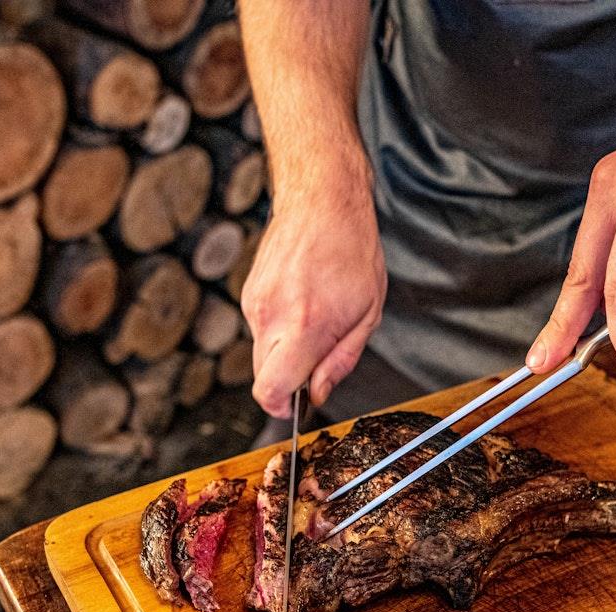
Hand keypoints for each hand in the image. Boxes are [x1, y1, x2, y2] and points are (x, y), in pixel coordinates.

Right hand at [244, 186, 386, 417]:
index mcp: (304, 327)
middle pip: (262, 378)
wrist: (321, 200)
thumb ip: (340, 361)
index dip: (280, 408)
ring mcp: (254, 304)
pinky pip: (261, 328)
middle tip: (316, 359)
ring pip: (262, 352)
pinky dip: (279, 327)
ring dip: (285, 349)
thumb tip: (317, 393)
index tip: (293, 407)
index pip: (269, 390)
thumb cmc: (352, 251)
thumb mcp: (367, 313)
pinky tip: (302, 300)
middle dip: (286, 380)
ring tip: (315, 316)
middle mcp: (271, 317)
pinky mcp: (248, 293)